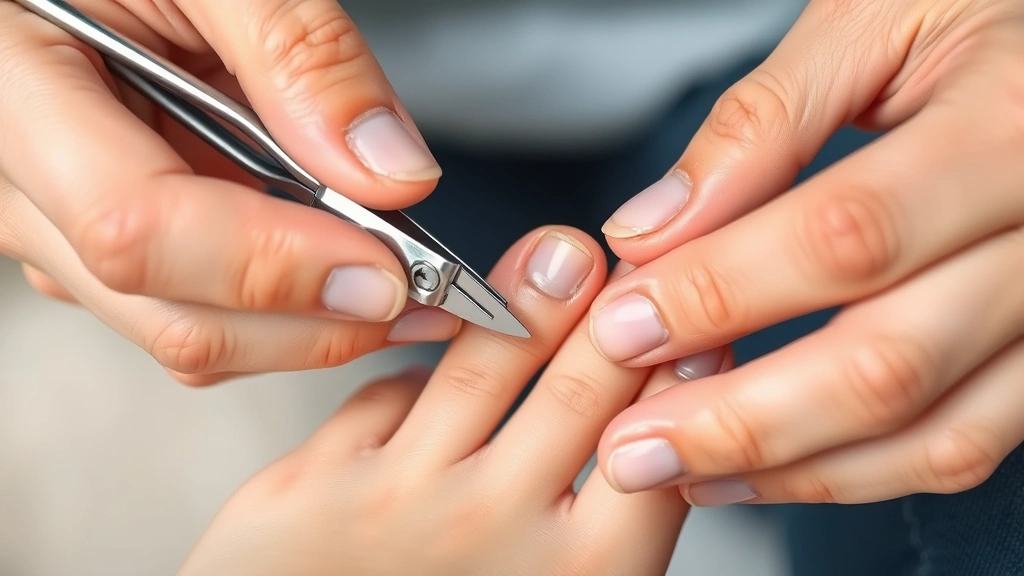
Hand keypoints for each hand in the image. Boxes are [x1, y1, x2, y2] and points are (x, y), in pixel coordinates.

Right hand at [0, 1, 449, 384]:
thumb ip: (298, 52)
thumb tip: (389, 172)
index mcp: (14, 95)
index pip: (136, 227)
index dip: (272, 264)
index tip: (386, 267)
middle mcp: (21, 189)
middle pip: (172, 313)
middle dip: (315, 323)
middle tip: (428, 298)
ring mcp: (57, 228)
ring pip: (187, 331)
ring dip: (307, 329)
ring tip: (404, 287)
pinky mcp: (104, 242)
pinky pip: (194, 309)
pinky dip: (281, 309)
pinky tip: (344, 270)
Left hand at [177, 226, 687, 575]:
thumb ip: (609, 528)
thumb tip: (645, 425)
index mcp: (581, 575)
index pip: (650, 438)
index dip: (678, 368)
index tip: (688, 321)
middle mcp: (494, 532)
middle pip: (579, 385)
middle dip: (615, 309)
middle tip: (634, 261)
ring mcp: (399, 504)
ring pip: (483, 364)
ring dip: (529, 297)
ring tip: (559, 256)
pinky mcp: (315, 487)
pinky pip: (385, 393)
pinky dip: (420, 374)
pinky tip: (438, 375)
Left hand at [590, 0, 1023, 503]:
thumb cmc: (977, 20)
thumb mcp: (872, 23)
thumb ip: (761, 123)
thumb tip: (654, 228)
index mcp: (1008, 124)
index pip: (846, 234)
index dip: (722, 292)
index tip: (624, 327)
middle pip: (888, 360)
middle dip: (741, 417)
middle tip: (634, 446)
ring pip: (931, 431)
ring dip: (789, 468)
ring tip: (682, 473)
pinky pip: (964, 445)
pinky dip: (856, 474)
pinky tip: (767, 469)